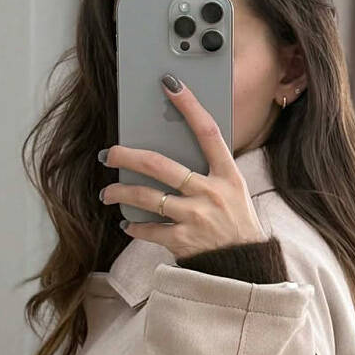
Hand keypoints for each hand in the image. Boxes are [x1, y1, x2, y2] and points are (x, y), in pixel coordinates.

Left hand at [97, 74, 266, 257]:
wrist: (246, 270)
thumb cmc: (238, 227)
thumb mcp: (234, 193)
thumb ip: (210, 174)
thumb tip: (173, 154)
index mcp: (229, 176)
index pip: (208, 132)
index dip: (190, 106)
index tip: (170, 84)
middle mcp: (212, 194)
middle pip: (161, 166)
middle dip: (129, 155)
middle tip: (109, 152)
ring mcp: (196, 218)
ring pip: (147, 198)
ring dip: (121, 193)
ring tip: (109, 193)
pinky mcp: (184, 242)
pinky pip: (149, 230)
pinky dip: (135, 227)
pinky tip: (127, 223)